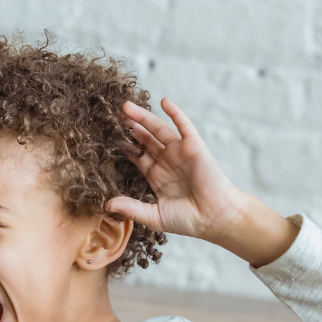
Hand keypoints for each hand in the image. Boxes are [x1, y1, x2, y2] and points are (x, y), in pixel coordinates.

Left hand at [106, 98, 298, 266]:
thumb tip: (106, 205)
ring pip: (158, 129)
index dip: (123, 147)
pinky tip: (163, 101)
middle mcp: (166, 162)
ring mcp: (180, 152)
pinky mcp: (194, 146)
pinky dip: (175, 113)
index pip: (136, 157)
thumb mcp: (154, 216)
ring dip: (143, 117)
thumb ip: (131, 208)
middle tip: (113, 116)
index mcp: (156, 176)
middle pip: (144, 140)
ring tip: (126, 107)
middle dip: (130, 128)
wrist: (215, 218)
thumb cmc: (188, 220)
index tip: (106, 137)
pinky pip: (184, 126)